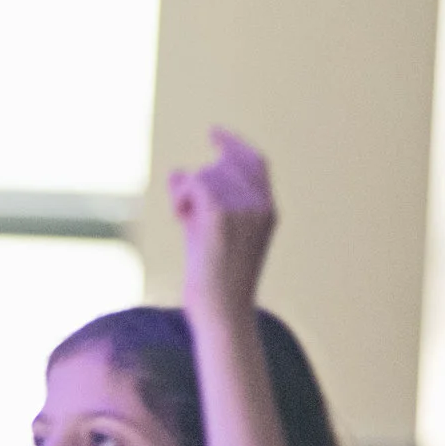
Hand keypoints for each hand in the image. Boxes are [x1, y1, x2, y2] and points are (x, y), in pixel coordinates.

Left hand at [170, 126, 275, 316]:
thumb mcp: (208, 235)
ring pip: (206, 174)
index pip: (255, 162)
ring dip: (186, 192)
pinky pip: (194, 182)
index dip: (233, 144)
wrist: (221, 313)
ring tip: (184, 219)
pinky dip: (181, 195)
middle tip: (184, 208)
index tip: (212, 132)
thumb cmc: (212, 283)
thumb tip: (177, 172)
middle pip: (224, 165)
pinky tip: (180, 216)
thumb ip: (200, 204)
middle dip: (199, 179)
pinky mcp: (221, 216)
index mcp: (267, 210)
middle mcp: (260, 206)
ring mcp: (244, 210)